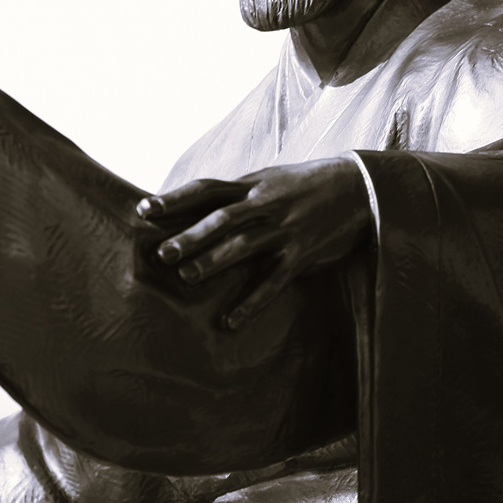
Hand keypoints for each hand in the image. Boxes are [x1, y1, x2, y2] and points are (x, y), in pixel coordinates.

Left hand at [137, 158, 371, 329]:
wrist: (358, 188)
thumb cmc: (301, 185)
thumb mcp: (265, 180)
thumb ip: (232, 195)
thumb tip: (189, 209)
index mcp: (250, 185)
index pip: (205, 189)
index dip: (174, 199)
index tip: (144, 209)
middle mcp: (264, 205)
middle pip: (221, 219)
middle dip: (191, 236)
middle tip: (162, 253)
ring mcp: (283, 230)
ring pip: (244, 247)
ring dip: (214, 262)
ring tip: (186, 278)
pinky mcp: (301, 255)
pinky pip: (273, 282)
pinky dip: (252, 303)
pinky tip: (230, 321)